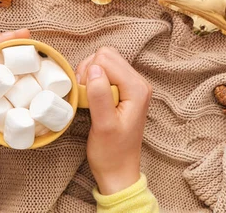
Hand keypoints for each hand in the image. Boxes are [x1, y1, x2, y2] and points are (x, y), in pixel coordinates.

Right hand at [76, 47, 151, 194]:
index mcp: (137, 88)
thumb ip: (100, 95)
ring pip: (103, 61)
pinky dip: (92, 79)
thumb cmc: (111, 153)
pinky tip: (91, 97)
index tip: (86, 96)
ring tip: (89, 98)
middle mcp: (138, 82)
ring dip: (89, 75)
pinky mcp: (123, 89)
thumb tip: (93, 69)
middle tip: (86, 96)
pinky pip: (104, 71)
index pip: (106, 59)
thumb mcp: (103, 125)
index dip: (90, 74)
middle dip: (89, 71)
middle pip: (105, 55)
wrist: (118, 171)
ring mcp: (132, 85)